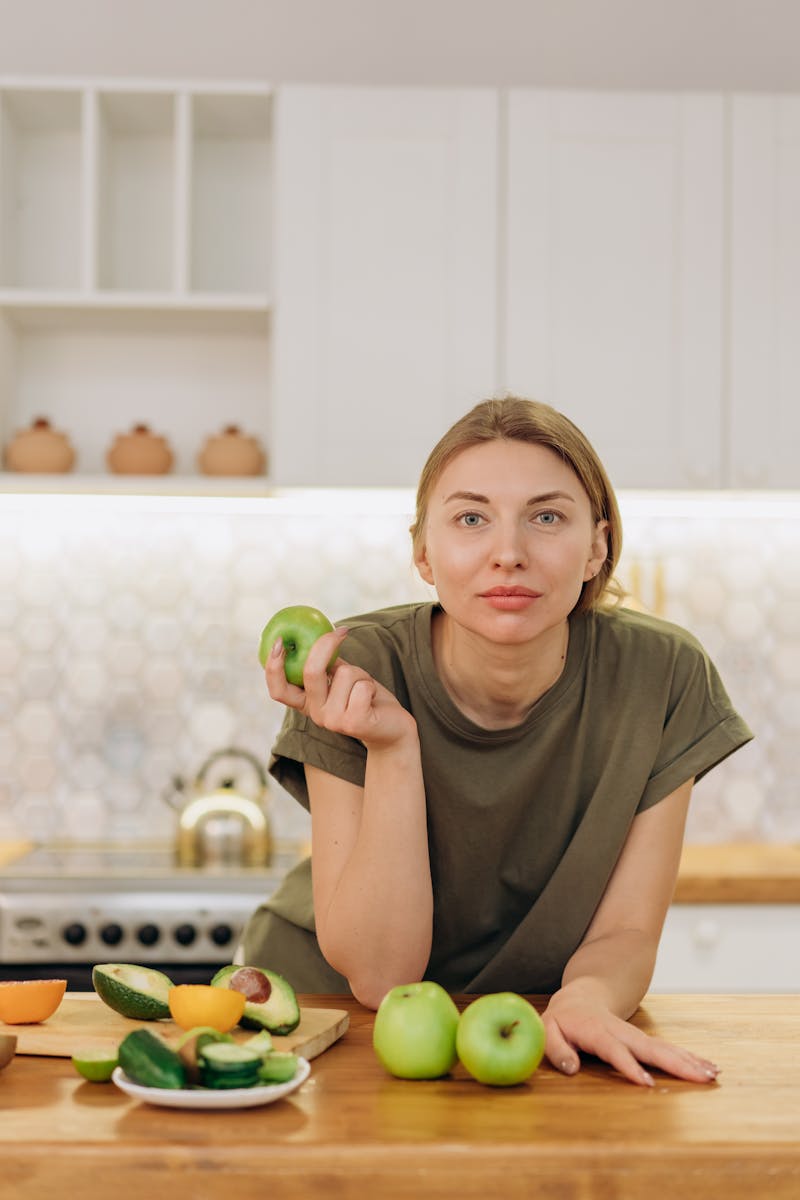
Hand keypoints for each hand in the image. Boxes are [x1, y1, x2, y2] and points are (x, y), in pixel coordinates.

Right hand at [265, 628, 415, 750]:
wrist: (392, 728)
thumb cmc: (365, 697)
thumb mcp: (342, 679)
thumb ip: (328, 664)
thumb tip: (318, 634)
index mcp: (307, 702)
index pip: (278, 690)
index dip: (273, 667)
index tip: (279, 641)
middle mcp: (315, 714)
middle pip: (311, 672)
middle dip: (325, 646)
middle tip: (341, 631)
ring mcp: (333, 721)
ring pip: (344, 674)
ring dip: (360, 673)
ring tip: (365, 688)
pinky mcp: (353, 723)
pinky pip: (361, 686)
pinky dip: (371, 685)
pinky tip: (373, 699)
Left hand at [542, 988, 719, 1086]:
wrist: (581, 997)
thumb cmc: (563, 1019)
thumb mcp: (548, 1030)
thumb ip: (556, 1049)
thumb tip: (572, 1069)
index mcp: (596, 1031)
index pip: (614, 1049)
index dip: (629, 1065)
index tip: (647, 1082)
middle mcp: (620, 1032)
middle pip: (649, 1047)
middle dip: (674, 1063)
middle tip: (699, 1077)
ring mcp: (634, 1035)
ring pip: (662, 1048)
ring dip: (687, 1060)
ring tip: (711, 1074)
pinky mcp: (642, 1040)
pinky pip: (666, 1050)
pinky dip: (687, 1058)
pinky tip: (706, 1068)